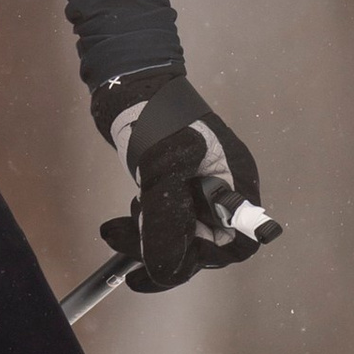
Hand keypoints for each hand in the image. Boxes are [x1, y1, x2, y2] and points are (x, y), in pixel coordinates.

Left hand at [100, 75, 279, 293]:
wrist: (128, 84)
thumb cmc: (154, 114)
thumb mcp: (162, 167)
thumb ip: (167, 220)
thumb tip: (167, 269)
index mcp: (234, 181)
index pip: (239, 241)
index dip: (207, 257)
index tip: (171, 260)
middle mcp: (222, 188)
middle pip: (205, 244)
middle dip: (165, 251)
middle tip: (123, 244)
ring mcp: (197, 187)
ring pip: (179, 236)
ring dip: (146, 242)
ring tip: (114, 229)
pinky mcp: (173, 185)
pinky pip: (164, 222)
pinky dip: (142, 228)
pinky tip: (121, 220)